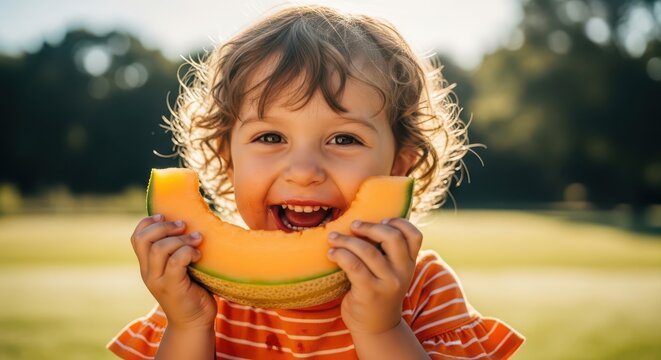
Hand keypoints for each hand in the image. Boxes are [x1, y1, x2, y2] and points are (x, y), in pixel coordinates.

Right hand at [130, 214, 216, 329]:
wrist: (193, 323)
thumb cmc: (192, 291)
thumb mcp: (179, 268)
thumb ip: (176, 251)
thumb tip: (188, 224)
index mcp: (148, 265)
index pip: (136, 237)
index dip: (148, 222)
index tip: (165, 216)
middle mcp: (149, 272)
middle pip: (143, 239)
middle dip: (164, 227)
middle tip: (183, 225)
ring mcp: (159, 281)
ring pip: (159, 249)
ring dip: (180, 239)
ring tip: (197, 239)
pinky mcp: (172, 288)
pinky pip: (175, 262)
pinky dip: (188, 252)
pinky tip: (198, 254)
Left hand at [326, 218, 422, 334]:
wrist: (376, 328)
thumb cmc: (379, 292)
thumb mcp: (392, 272)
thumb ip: (388, 252)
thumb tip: (364, 222)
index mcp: (409, 263)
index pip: (414, 236)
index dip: (399, 222)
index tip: (382, 219)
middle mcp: (402, 272)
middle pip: (392, 237)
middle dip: (370, 227)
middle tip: (353, 225)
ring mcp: (387, 283)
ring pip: (368, 251)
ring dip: (346, 240)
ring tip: (333, 238)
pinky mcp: (369, 292)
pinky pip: (353, 265)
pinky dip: (340, 255)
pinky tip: (332, 254)